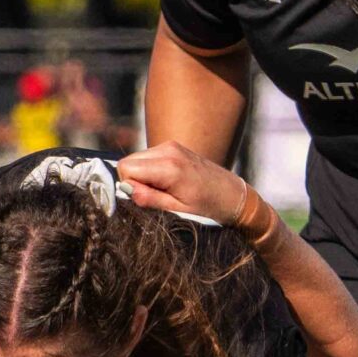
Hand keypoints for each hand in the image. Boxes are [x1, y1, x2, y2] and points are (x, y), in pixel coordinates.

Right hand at [117, 141, 251, 226]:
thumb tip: (124, 190)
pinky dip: (151, 170)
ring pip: (136, 158)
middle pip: (128, 161)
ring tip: (166, 189)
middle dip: (134, 180)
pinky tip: (169, 181)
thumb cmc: (207, 208)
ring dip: (143, 175)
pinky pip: (148, 157)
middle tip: (157, 195)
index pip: (125, 168)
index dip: (129, 186)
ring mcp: (171, 145)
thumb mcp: (177, 210)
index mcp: (169, 167)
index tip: (146, 198)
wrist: (233, 196)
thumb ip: (149, 199)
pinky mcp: (173, 146)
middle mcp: (168, 150)